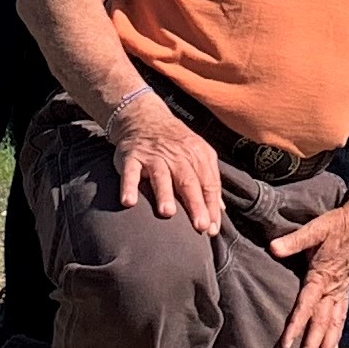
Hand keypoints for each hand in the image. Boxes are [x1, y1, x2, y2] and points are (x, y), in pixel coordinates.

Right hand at [109, 99, 225, 234]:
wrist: (145, 117)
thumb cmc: (175, 144)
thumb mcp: (197, 155)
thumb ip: (208, 182)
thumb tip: (220, 211)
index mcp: (197, 155)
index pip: (208, 183)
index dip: (211, 206)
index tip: (212, 229)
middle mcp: (177, 155)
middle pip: (189, 181)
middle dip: (195, 204)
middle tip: (199, 226)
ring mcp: (154, 156)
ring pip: (161, 176)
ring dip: (164, 194)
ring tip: (167, 213)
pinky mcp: (132, 157)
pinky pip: (130, 173)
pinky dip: (128, 186)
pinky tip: (128, 202)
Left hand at [269, 190, 348, 347]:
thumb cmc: (339, 224)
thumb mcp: (317, 228)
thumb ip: (295, 240)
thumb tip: (273, 248)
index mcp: (322, 276)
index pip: (307, 306)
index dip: (296, 325)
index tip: (286, 345)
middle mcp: (333, 289)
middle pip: (321, 324)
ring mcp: (342, 292)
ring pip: (334, 326)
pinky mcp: (346, 291)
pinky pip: (342, 318)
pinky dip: (337, 335)